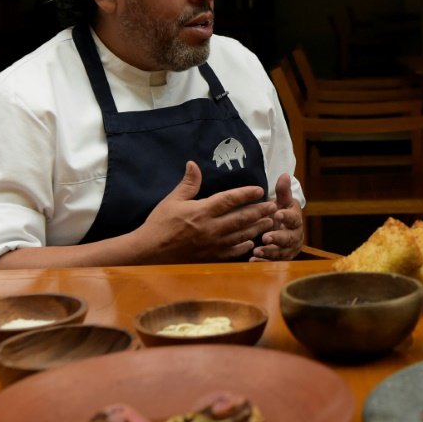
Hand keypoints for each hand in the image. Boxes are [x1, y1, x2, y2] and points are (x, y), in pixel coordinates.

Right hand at [138, 161, 277, 261]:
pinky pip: (231, 252)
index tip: (260, 189)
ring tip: (269, 222)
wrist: (148, 252)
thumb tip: (193, 164)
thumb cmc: (159, 224)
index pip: (230, 199)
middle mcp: (211, 228)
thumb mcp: (172, 200)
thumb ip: (188, 183)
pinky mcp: (210, 257)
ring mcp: (212, 244)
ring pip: (241, 235)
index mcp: (202, 211)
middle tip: (274, 206)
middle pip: (241, 218)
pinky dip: (243, 247)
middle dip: (260, 211)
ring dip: (257, 228)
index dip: (246, 194)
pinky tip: (251, 243)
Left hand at [250, 173, 303, 261]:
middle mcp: (294, 236)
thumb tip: (285, 174)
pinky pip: (273, 263)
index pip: (293, 218)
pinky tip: (252, 261)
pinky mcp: (281, 260)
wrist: (282, 227)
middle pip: (289, 239)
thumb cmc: (280, 212)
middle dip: (277, 238)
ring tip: (256, 252)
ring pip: (281, 253)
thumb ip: (282, 191)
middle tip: (265, 237)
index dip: (286, 217)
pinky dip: (263, 263)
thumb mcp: (281, 202)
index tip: (277, 214)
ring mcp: (289, 249)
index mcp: (295, 220)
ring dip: (269, 253)